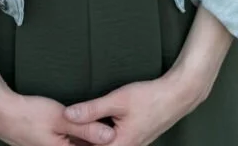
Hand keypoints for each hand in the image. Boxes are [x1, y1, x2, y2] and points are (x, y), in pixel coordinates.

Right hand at [0, 82, 116, 145]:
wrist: (0, 113)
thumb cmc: (28, 114)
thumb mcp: (61, 117)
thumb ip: (87, 128)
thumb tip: (111, 137)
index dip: (103, 142)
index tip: (116, 133)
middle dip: (95, 140)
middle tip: (106, 128)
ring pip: (76, 144)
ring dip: (85, 137)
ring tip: (98, 126)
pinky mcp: (47, 143)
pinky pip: (67, 142)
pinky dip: (75, 135)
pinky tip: (79, 123)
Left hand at [63, 76, 197, 145]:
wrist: (176, 96)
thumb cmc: (149, 97)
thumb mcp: (117, 100)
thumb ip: (91, 109)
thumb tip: (67, 115)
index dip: (73, 141)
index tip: (61, 135)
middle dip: (81, 140)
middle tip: (67, 127)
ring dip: (90, 138)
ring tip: (77, 124)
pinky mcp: (133, 140)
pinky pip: (112, 142)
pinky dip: (100, 135)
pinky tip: (93, 123)